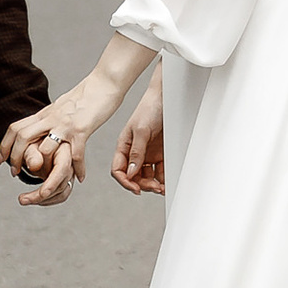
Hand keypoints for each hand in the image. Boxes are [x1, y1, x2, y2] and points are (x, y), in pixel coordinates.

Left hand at [0, 81, 120, 207]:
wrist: (105, 83)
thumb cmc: (85, 96)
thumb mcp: (60, 106)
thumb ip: (49, 118)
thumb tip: (39, 125)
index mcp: (44, 113)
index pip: (15, 128)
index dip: (4, 145)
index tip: (1, 160)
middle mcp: (51, 118)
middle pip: (22, 138)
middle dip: (15, 157)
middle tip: (14, 173)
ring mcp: (65, 124)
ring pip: (45, 149)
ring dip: (45, 169)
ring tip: (46, 182)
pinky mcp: (81, 130)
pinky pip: (75, 154)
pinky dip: (77, 169)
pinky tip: (79, 178)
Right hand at [111, 67, 164, 193]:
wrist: (168, 98)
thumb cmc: (150, 108)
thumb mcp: (141, 130)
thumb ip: (136, 152)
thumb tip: (130, 172)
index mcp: (124, 146)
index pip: (118, 169)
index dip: (125, 181)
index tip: (136, 188)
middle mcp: (134, 152)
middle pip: (133, 176)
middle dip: (142, 184)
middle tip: (153, 187)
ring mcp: (148, 154)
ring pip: (147, 176)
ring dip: (153, 184)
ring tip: (162, 187)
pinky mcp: (161, 154)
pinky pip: (160, 171)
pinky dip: (163, 179)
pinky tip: (167, 182)